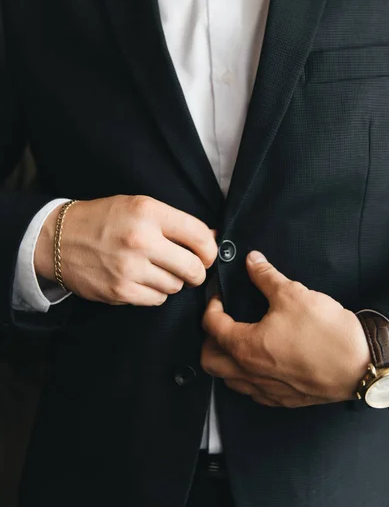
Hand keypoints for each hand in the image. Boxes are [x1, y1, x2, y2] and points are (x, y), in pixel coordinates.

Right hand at [34, 195, 217, 305]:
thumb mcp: (139, 206)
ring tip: (156, 270)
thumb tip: (212, 237)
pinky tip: (143, 280)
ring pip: (176, 286)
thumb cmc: (103, 220)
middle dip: (196, 271)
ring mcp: (130, 268)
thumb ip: (175, 222)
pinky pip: (157, 300)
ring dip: (173, 281)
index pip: (200, 235)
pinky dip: (155, 293)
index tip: (206, 254)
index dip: (210, 249)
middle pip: (193, 268)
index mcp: (149, 212)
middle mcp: (141, 240)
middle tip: (190, 269)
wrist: (59, 238)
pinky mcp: (120, 291)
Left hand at [202, 252, 370, 406]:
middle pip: (209, 360)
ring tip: (236, 342)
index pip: (211, 326)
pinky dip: (246, 378)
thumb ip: (265, 276)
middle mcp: (251, 373)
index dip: (211, 306)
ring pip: (229, 380)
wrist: (360, 365)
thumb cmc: (327, 334)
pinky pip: (252, 392)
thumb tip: (252, 261)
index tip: (220, 297)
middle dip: (209, 339)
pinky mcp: (284, 400)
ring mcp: (267, 390)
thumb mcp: (292, 294)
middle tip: (221, 322)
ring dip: (225, 361)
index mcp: (246, 347)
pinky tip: (259, 364)